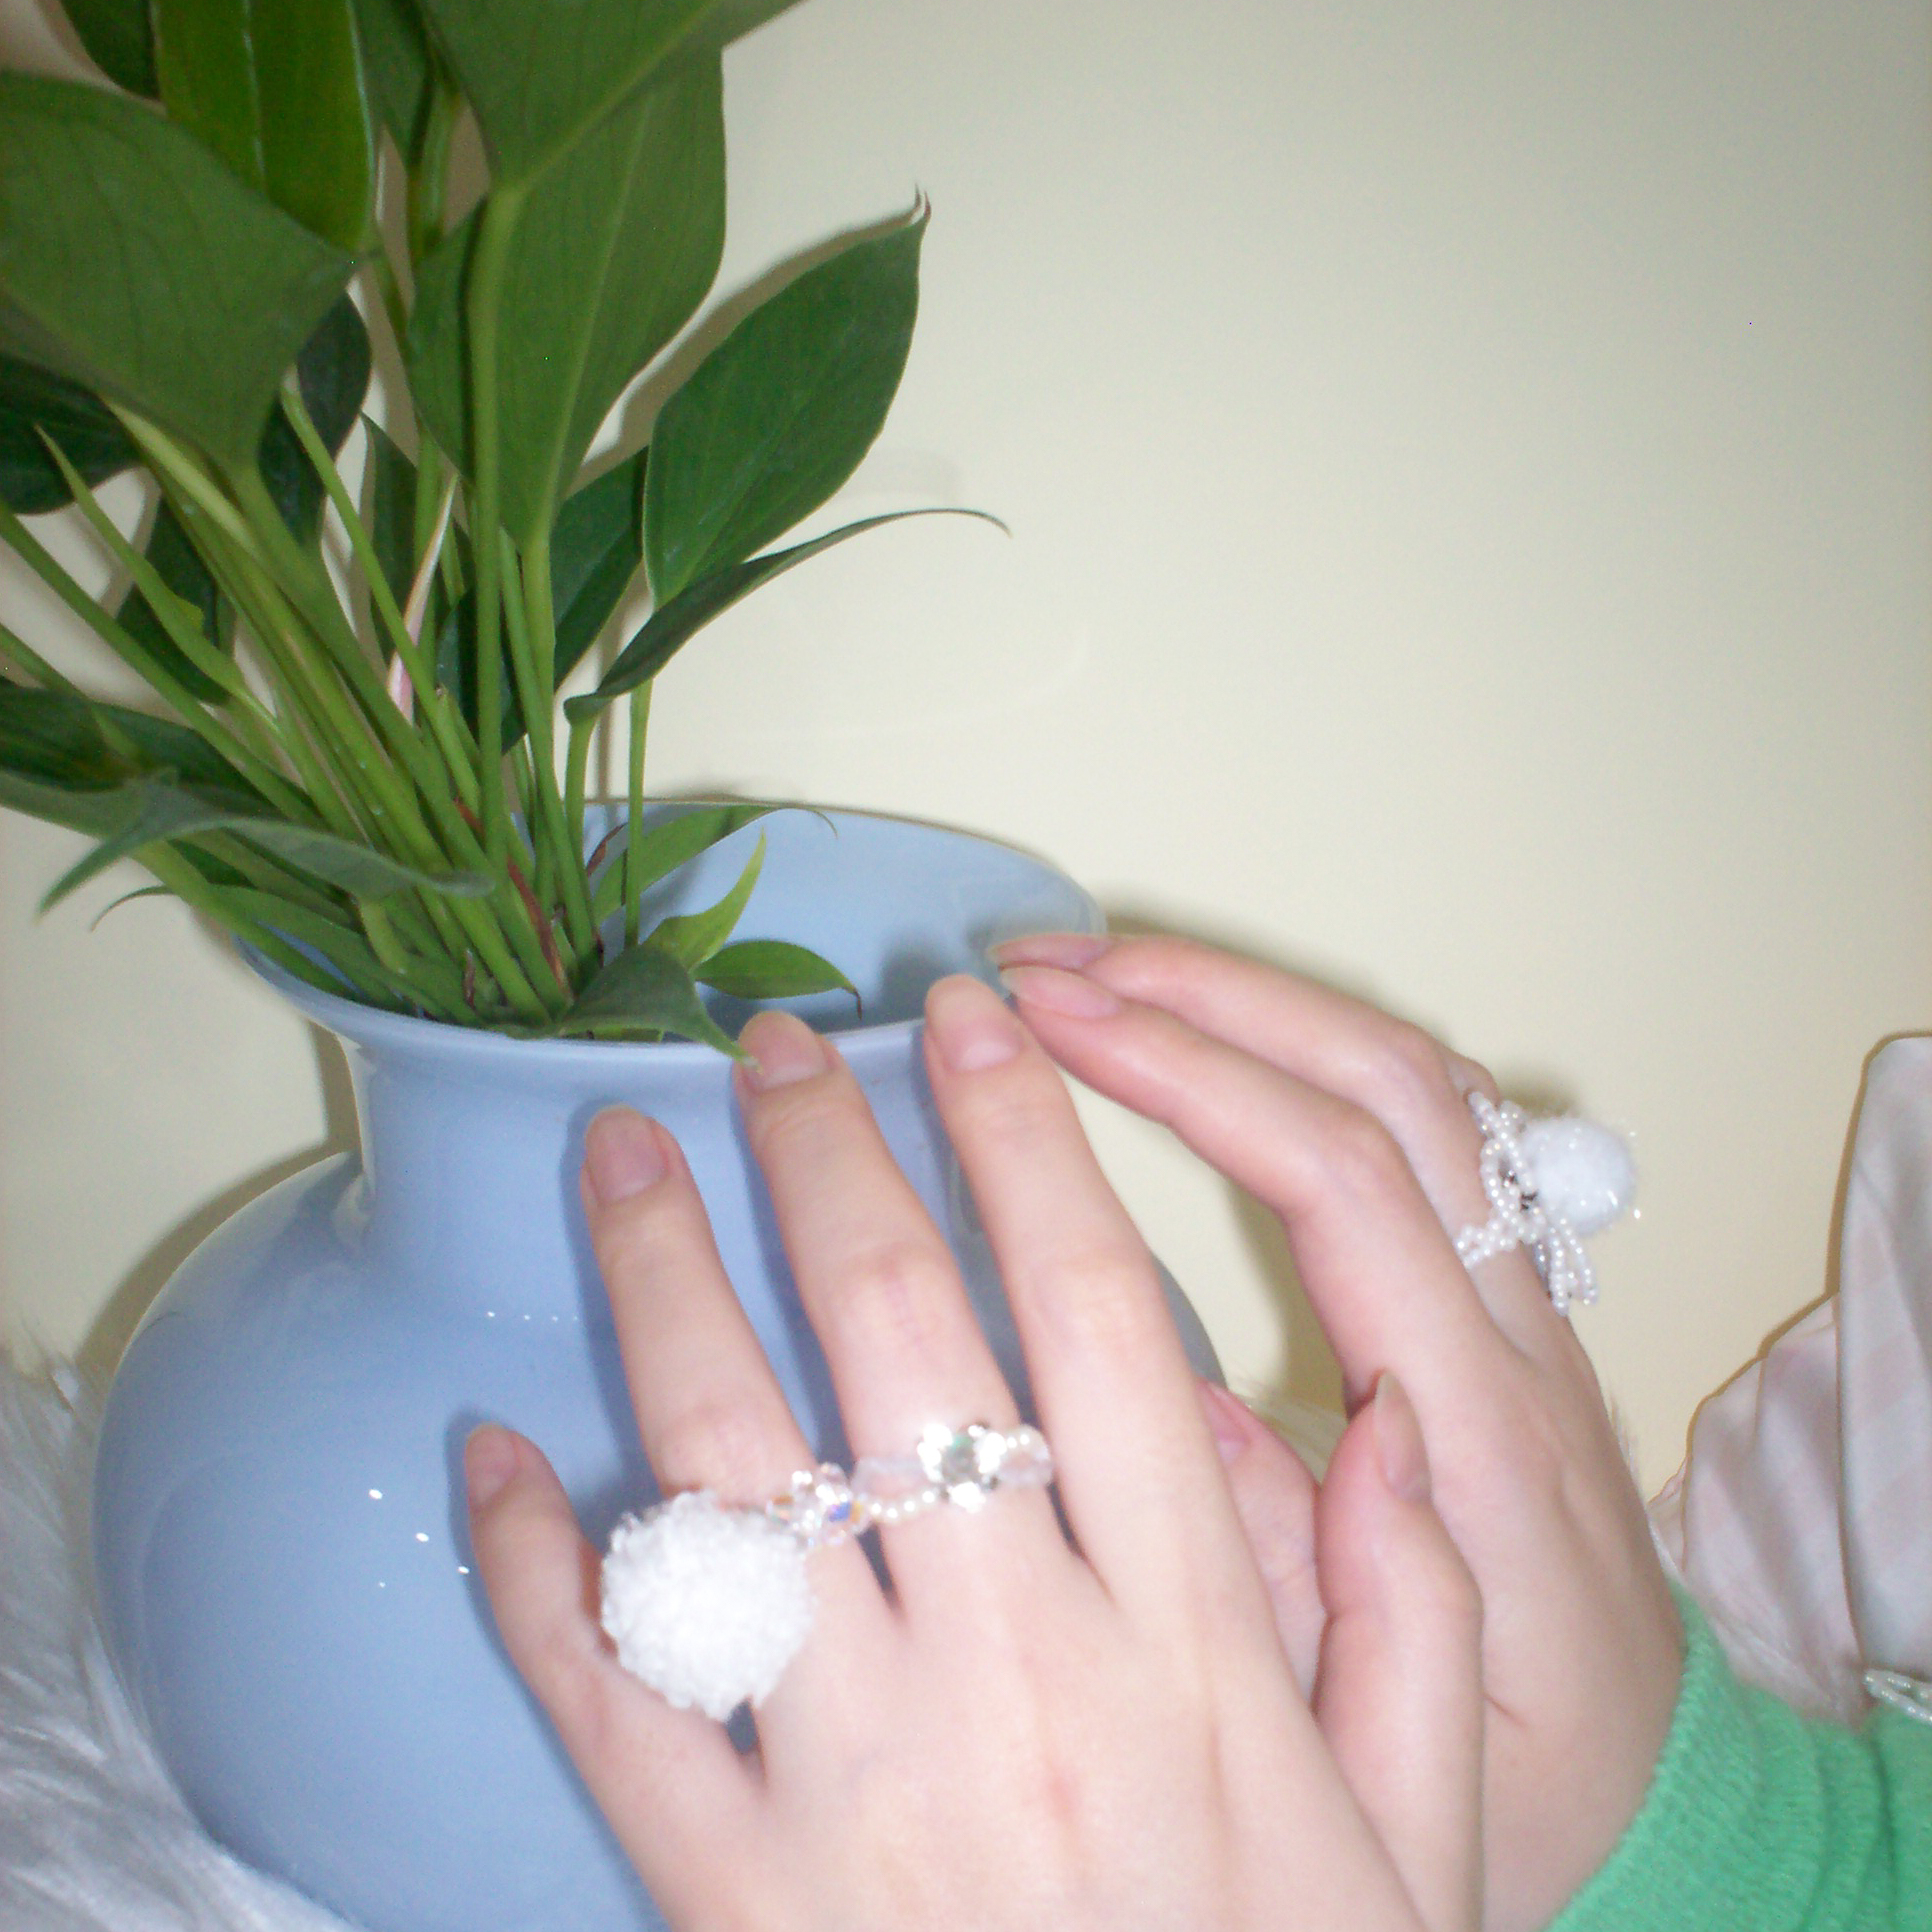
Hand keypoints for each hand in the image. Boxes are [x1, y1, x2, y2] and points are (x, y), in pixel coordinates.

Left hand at [466, 977, 1480, 1931]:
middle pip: (900, 1346)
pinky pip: (611, 1698)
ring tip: (621, 1154)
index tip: (970, 1019)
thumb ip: (1413, 1621)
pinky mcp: (728, 1891)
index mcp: (1182, 1639)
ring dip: (667, 1292)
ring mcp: (855, 1777)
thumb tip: (1383, 1422)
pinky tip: (499, 1451)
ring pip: (737, 1473)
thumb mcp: (1422, 1844)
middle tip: (770, 1041)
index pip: (1095, 1313)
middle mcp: (1012, 1671)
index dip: (1026, 1141)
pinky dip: (539, 1566)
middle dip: (830, 1160)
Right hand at [994, 935, 1683, 1931]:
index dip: (1192, 1079)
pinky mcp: (1501, 1296)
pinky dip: (1303, 1045)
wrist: (1659, 1780)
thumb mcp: (1401, 1744)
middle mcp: (1514, 1330)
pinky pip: (1422, 1118)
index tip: (1051, 1026)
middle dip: (1206, 997)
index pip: (1341, 1182)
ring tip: (1094, 974)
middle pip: (1387, 1085)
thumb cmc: (1521, 1778)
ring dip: (1251, 1000)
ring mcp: (1521, 1299)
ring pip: (1413, 1079)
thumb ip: (1291, 1575)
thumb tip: (1170, 1400)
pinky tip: (1203, 1037)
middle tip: (1038, 968)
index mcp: (1479, 1430)